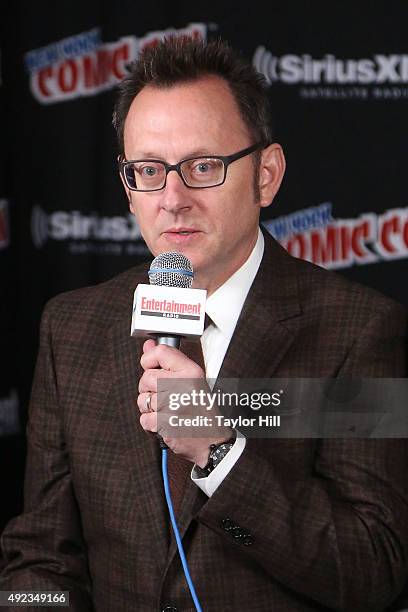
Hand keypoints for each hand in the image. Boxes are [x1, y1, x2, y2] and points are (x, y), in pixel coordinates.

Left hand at [137, 339, 232, 465]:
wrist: (212, 440)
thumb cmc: (202, 409)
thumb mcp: (191, 379)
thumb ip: (168, 361)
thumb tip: (148, 346)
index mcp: (191, 371)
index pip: (160, 352)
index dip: (149, 359)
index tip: (152, 367)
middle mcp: (182, 385)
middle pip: (146, 377)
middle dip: (150, 389)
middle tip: (166, 396)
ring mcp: (172, 405)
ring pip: (142, 399)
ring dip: (150, 408)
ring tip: (167, 410)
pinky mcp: (165, 424)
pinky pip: (144, 418)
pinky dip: (151, 424)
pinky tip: (165, 422)